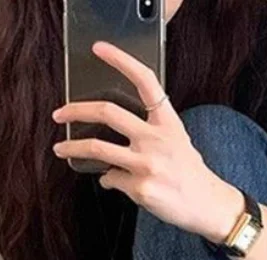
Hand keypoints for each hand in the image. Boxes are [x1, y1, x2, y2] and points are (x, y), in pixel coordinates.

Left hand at [52, 41, 243, 244]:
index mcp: (167, 121)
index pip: (144, 81)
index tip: (99, 49)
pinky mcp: (140, 188)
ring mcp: (146, 163)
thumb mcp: (177, 140)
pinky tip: (112, 181)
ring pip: (97, 149)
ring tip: (61, 149)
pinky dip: (107, 180)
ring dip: (72, 149)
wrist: (206, 204)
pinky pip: (110, 179)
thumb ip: (149, 131)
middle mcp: (155, 138)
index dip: (121, 60)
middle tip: (60, 114)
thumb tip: (115, 134)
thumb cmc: (189, 173)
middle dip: (76, 111)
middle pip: (108, 112)